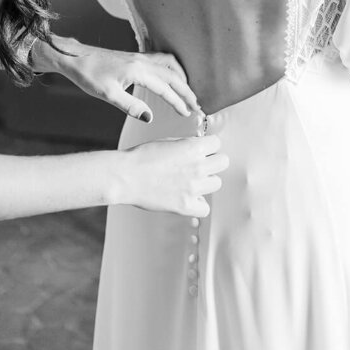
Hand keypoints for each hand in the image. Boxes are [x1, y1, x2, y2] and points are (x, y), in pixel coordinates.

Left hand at [39, 39, 199, 121]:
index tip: (187, 113)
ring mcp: (140, 56)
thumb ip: (130, 106)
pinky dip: (173, 68)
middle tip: (196, 105)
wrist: (75, 57)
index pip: (165, 88)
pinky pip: (162, 59)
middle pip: (173, 75)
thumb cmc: (89, 75)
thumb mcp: (107, 95)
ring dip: (181, 78)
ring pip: (170, 65)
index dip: (178, 102)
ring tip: (187, 91)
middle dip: (186, 91)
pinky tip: (171, 75)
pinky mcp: (135, 56)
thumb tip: (150, 117)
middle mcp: (142, 61)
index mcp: (137, 71)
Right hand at [113, 135, 227, 215]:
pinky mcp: (185, 206)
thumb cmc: (143, 157)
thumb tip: (200, 148)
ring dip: (206, 181)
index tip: (202, 150)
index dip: (209, 146)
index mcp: (193, 147)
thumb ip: (188, 145)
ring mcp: (193, 187)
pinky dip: (198, 204)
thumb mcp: (169, 141)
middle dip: (213, 161)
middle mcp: (197, 166)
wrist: (126, 176)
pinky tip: (188, 198)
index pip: (218, 143)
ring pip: (217, 183)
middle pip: (223, 162)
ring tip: (192, 181)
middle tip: (200, 165)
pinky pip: (205, 208)